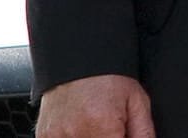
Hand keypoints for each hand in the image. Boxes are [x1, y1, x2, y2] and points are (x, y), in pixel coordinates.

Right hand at [36, 74, 153, 137]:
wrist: (78, 58)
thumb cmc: (110, 78)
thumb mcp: (137, 101)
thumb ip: (143, 133)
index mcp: (102, 125)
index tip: (121, 134)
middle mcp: (76, 132)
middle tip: (111, 128)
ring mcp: (57, 136)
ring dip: (90, 137)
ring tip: (96, 124)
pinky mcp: (45, 136)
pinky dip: (73, 137)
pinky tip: (80, 126)